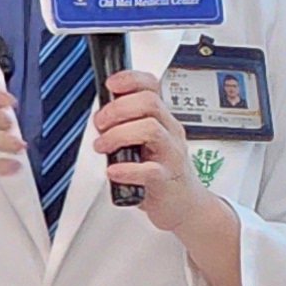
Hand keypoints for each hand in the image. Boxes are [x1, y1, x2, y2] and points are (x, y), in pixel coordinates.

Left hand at [88, 69, 226, 237]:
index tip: (111, 84)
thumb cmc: (162, 173)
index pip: (152, 87)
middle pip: (150, 103)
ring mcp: (170, 155)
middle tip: (100, 123)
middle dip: (118, 109)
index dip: (131, 80)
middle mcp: (170, 132)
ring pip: (150, 130)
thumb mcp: (147, 144)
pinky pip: (149, 171)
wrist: (185, 205)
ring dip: (118, 135)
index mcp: (164, 120)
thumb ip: (127, 128)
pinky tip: (114, 171)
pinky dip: (127, 169)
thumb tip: (101, 116)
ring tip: (102, 146)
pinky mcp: (165, 180)